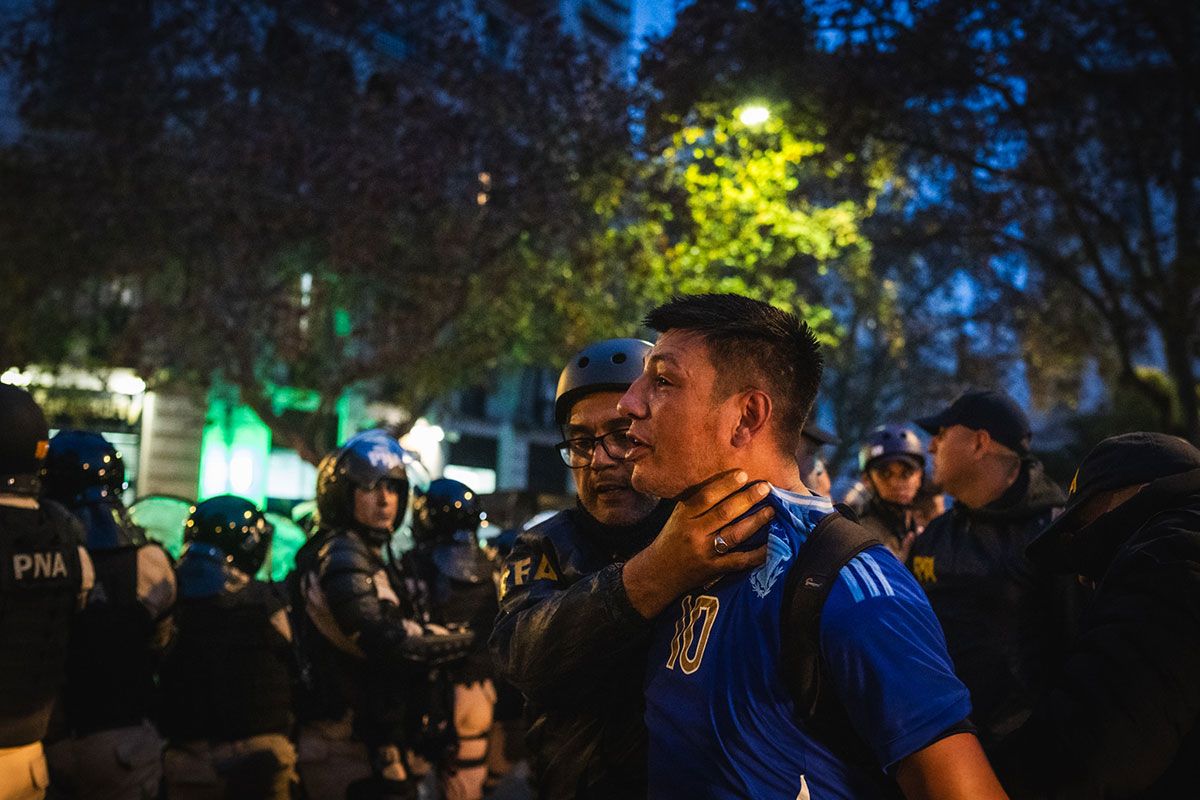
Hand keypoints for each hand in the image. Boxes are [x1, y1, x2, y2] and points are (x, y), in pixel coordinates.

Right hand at [623, 470, 773, 617]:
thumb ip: (699, 503)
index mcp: (684, 516)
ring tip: (771, 511)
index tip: (743, 474)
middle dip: (747, 499)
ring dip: (755, 521)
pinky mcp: (714, 569)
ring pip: (734, 535)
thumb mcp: (679, 517)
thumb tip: (728, 482)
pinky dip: (756, 554)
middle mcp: (694, 533)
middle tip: (765, 488)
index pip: (706, 497)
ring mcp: (705, 552)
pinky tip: (770, 545)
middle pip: (723, 513)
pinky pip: (739, 560)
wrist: (659, 573)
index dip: (725, 485)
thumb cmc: (673, 538)